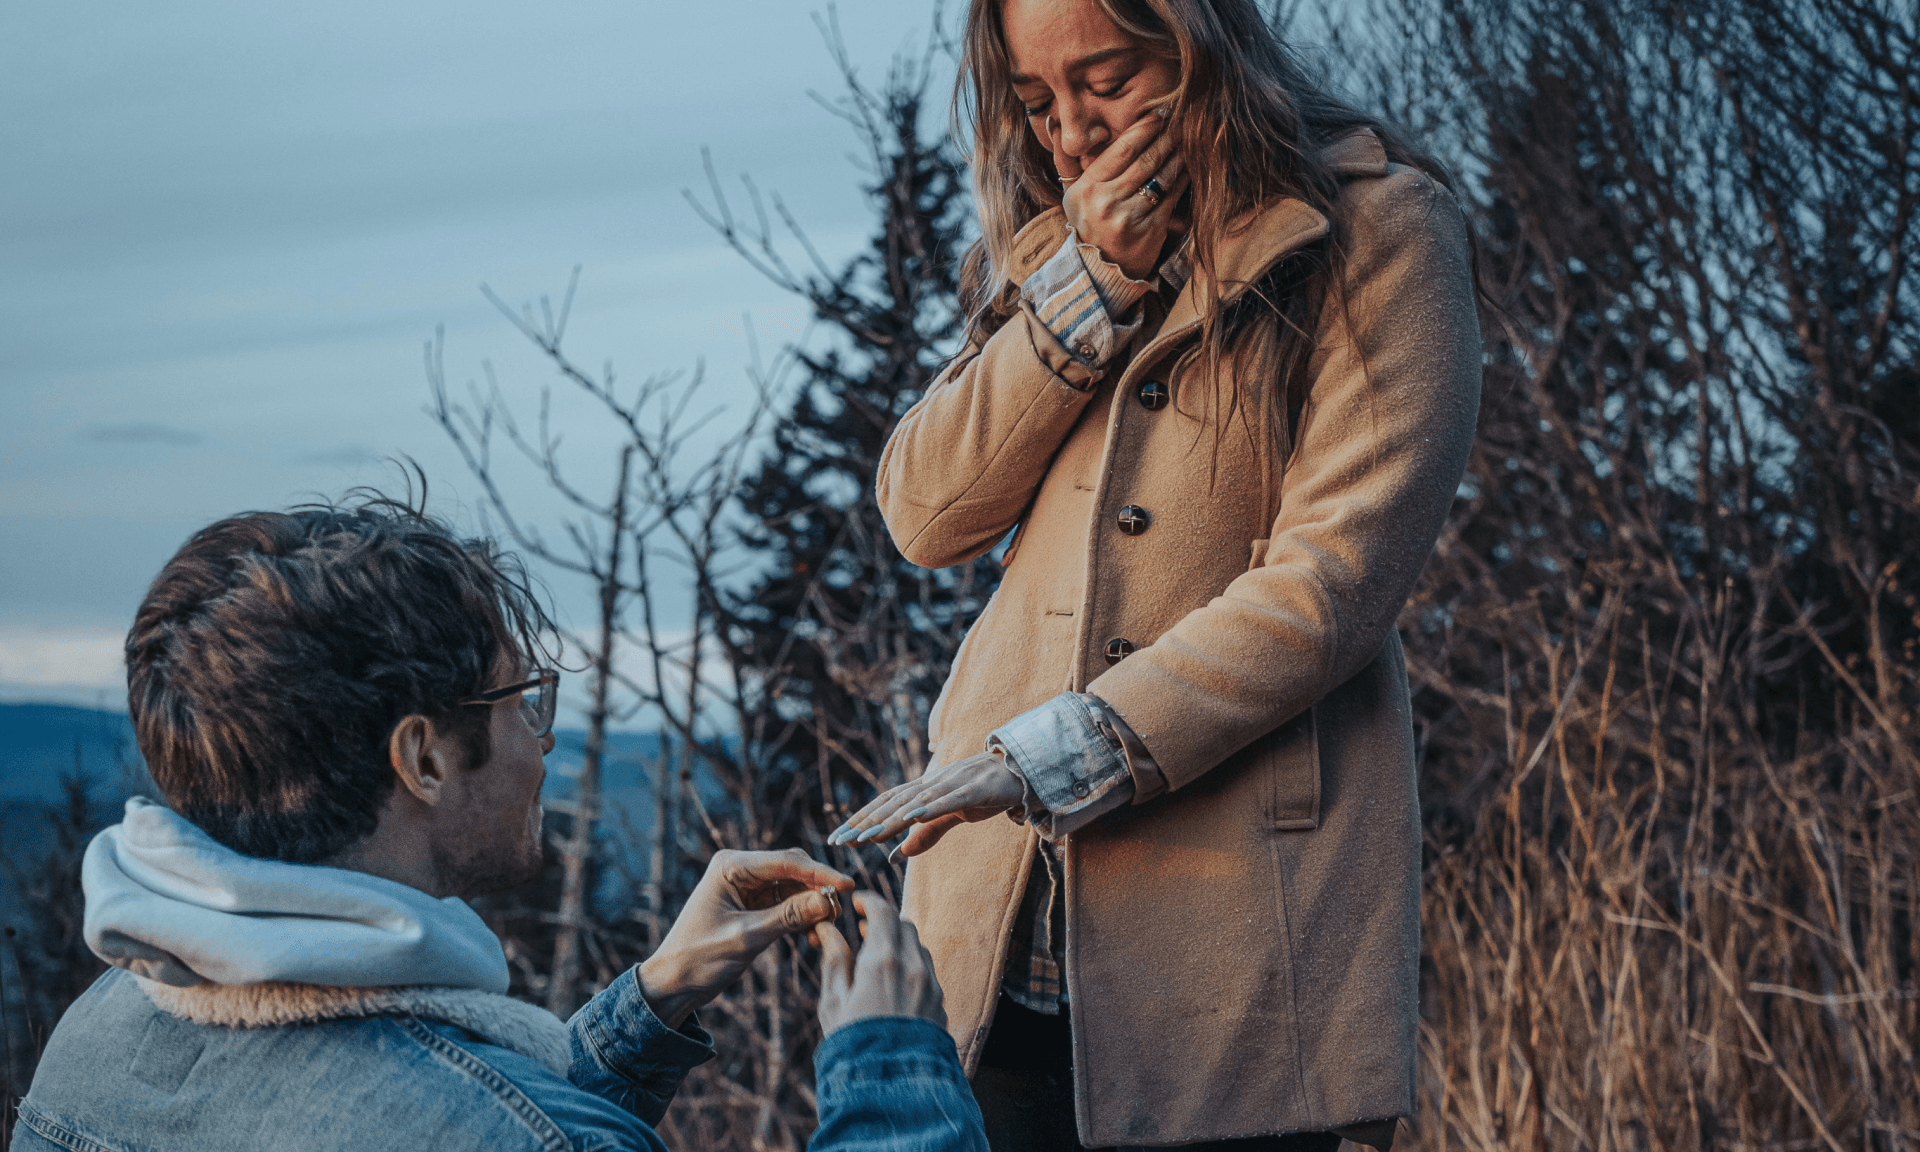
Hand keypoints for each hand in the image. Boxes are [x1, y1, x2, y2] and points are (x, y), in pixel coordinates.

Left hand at [639, 848, 850, 1029]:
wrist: (672, 984)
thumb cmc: (700, 959)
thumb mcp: (747, 938)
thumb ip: (788, 917)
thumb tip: (827, 901)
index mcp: (730, 866)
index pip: (786, 862)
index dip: (820, 874)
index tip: (848, 886)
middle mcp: (739, 869)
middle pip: (793, 869)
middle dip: (818, 888)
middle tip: (839, 912)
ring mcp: (746, 886)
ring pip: (793, 886)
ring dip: (812, 904)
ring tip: (827, 926)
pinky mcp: (752, 904)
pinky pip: (786, 902)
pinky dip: (801, 915)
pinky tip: (813, 932)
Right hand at [815, 893, 944, 1036]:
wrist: (889, 1088)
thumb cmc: (852, 1046)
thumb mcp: (833, 1002)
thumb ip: (834, 961)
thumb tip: (828, 930)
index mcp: (883, 961)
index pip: (882, 911)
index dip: (867, 900)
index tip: (855, 903)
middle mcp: (913, 967)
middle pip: (903, 924)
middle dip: (882, 921)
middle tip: (861, 930)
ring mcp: (930, 985)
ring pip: (917, 947)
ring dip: (898, 943)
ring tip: (875, 957)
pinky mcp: (939, 1003)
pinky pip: (927, 971)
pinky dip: (910, 965)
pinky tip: (892, 983)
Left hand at [826, 750, 1024, 857]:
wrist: (1022, 769)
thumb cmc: (985, 791)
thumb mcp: (952, 816)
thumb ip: (926, 833)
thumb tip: (896, 855)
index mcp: (925, 791)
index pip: (885, 805)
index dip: (860, 820)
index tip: (837, 838)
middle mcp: (932, 784)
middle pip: (892, 803)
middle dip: (864, 823)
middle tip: (839, 841)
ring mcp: (952, 785)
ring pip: (915, 803)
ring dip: (889, 819)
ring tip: (866, 836)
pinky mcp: (974, 790)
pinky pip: (948, 800)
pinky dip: (929, 807)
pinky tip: (912, 816)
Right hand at [1053, 109, 1189, 279]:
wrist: (1098, 271)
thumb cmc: (1087, 224)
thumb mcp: (1071, 194)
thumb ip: (1065, 159)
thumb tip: (1052, 122)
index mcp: (1087, 188)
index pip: (1122, 149)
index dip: (1144, 128)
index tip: (1158, 115)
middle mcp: (1106, 202)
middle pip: (1146, 160)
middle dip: (1166, 137)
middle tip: (1180, 122)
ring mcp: (1130, 218)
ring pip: (1162, 177)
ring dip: (1178, 155)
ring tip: (1186, 140)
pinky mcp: (1150, 231)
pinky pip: (1171, 197)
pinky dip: (1182, 179)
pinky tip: (1187, 167)